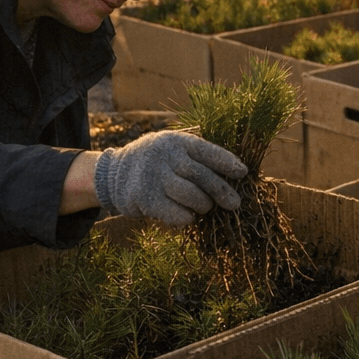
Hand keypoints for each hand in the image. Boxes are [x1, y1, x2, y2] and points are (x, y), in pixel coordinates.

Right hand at [92, 130, 246, 225]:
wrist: (116, 173)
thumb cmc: (159, 162)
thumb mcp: (174, 149)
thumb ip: (198, 157)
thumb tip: (235, 172)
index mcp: (177, 141)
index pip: (206, 150)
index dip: (226, 161)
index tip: (243, 173)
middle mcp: (165, 156)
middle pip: (200, 175)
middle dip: (221, 190)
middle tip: (234, 204)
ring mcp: (153, 176)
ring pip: (189, 195)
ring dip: (203, 205)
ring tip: (205, 207)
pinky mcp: (143, 198)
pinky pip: (174, 212)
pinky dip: (186, 217)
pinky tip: (188, 216)